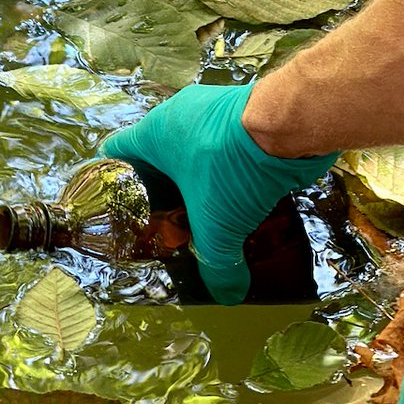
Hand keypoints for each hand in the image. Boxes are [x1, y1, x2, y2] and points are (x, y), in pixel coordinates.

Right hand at [98, 82, 337, 303]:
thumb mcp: (219, 226)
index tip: (122, 211)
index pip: (115, 154)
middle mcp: (178, 116)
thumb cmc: (233, 167)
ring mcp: (211, 109)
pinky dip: (228, 168)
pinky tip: (241, 195)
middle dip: (162, 190)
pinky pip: (224, 143)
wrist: (290, 123)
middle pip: (157, 157)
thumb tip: (227, 294)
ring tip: (205, 212)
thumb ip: (218, 265)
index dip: (113, 183)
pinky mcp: (243, 111)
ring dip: (198, 178)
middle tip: (166, 223)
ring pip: (193, 148)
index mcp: (154, 134)